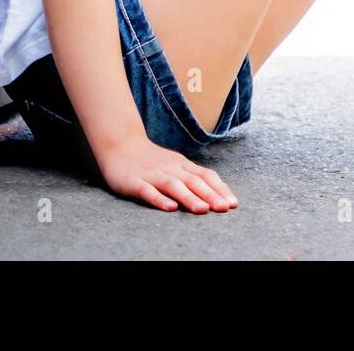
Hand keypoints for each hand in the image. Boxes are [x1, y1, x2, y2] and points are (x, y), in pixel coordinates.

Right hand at [96, 134, 237, 213]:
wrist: (120, 144)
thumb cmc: (151, 159)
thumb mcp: (175, 165)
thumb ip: (192, 178)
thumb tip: (216, 194)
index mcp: (182, 165)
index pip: (206, 176)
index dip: (220, 189)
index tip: (233, 203)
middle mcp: (171, 168)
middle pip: (194, 181)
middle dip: (210, 195)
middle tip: (224, 208)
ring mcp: (152, 174)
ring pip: (174, 186)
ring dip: (189, 198)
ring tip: (202, 210)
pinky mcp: (134, 182)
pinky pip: (148, 191)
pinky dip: (159, 199)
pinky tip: (170, 208)